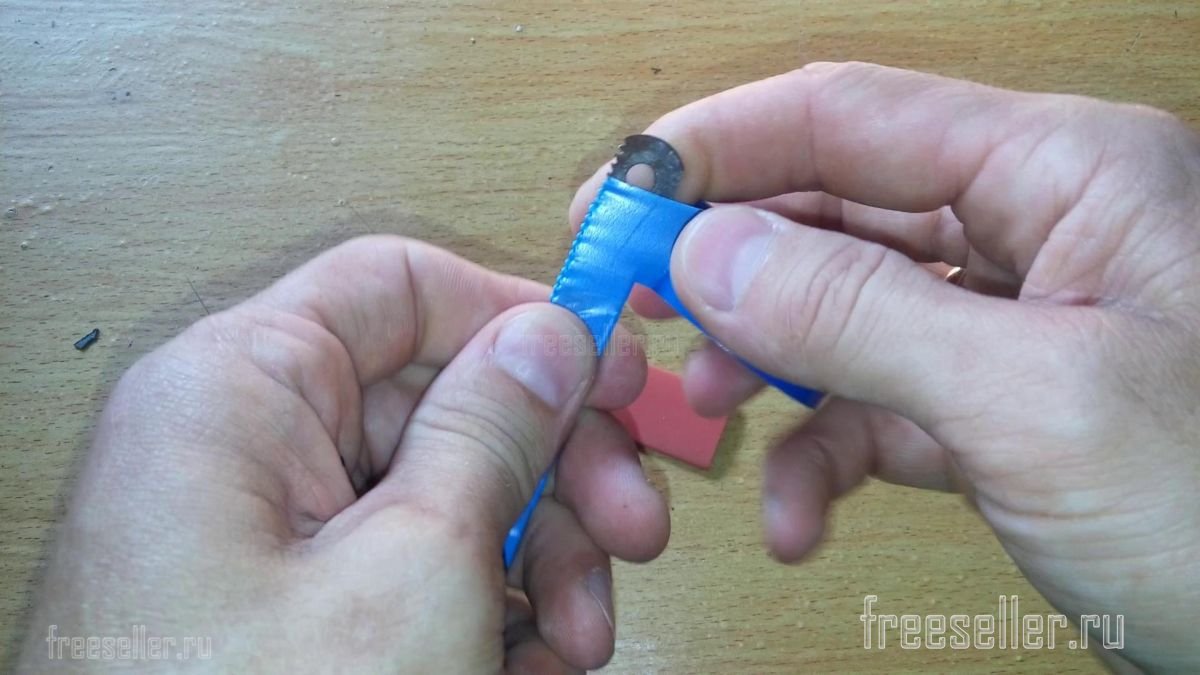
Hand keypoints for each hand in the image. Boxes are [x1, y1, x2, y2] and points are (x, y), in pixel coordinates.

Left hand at [20, 236, 667, 672]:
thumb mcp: (417, 564)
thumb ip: (491, 429)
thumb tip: (547, 337)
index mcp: (235, 391)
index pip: (397, 288)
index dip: (516, 318)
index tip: (614, 372)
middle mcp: (240, 449)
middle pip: (438, 402)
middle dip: (552, 470)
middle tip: (631, 525)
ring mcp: (264, 535)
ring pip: (442, 496)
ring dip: (537, 560)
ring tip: (578, 637)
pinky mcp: (285, 607)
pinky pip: (410, 568)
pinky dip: (484, 610)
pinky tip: (528, 663)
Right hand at [572, 62, 1199, 671]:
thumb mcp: (1036, 402)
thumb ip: (860, 314)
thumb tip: (708, 251)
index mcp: (1066, 173)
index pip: (846, 116)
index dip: (715, 148)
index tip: (615, 200)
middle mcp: (1039, 229)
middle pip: (833, 209)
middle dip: (728, 268)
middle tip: (631, 315)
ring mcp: (1019, 322)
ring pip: (845, 312)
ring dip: (767, 369)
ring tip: (711, 422)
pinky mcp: (1004, 406)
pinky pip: (881, 404)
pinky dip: (825, 455)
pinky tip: (799, 518)